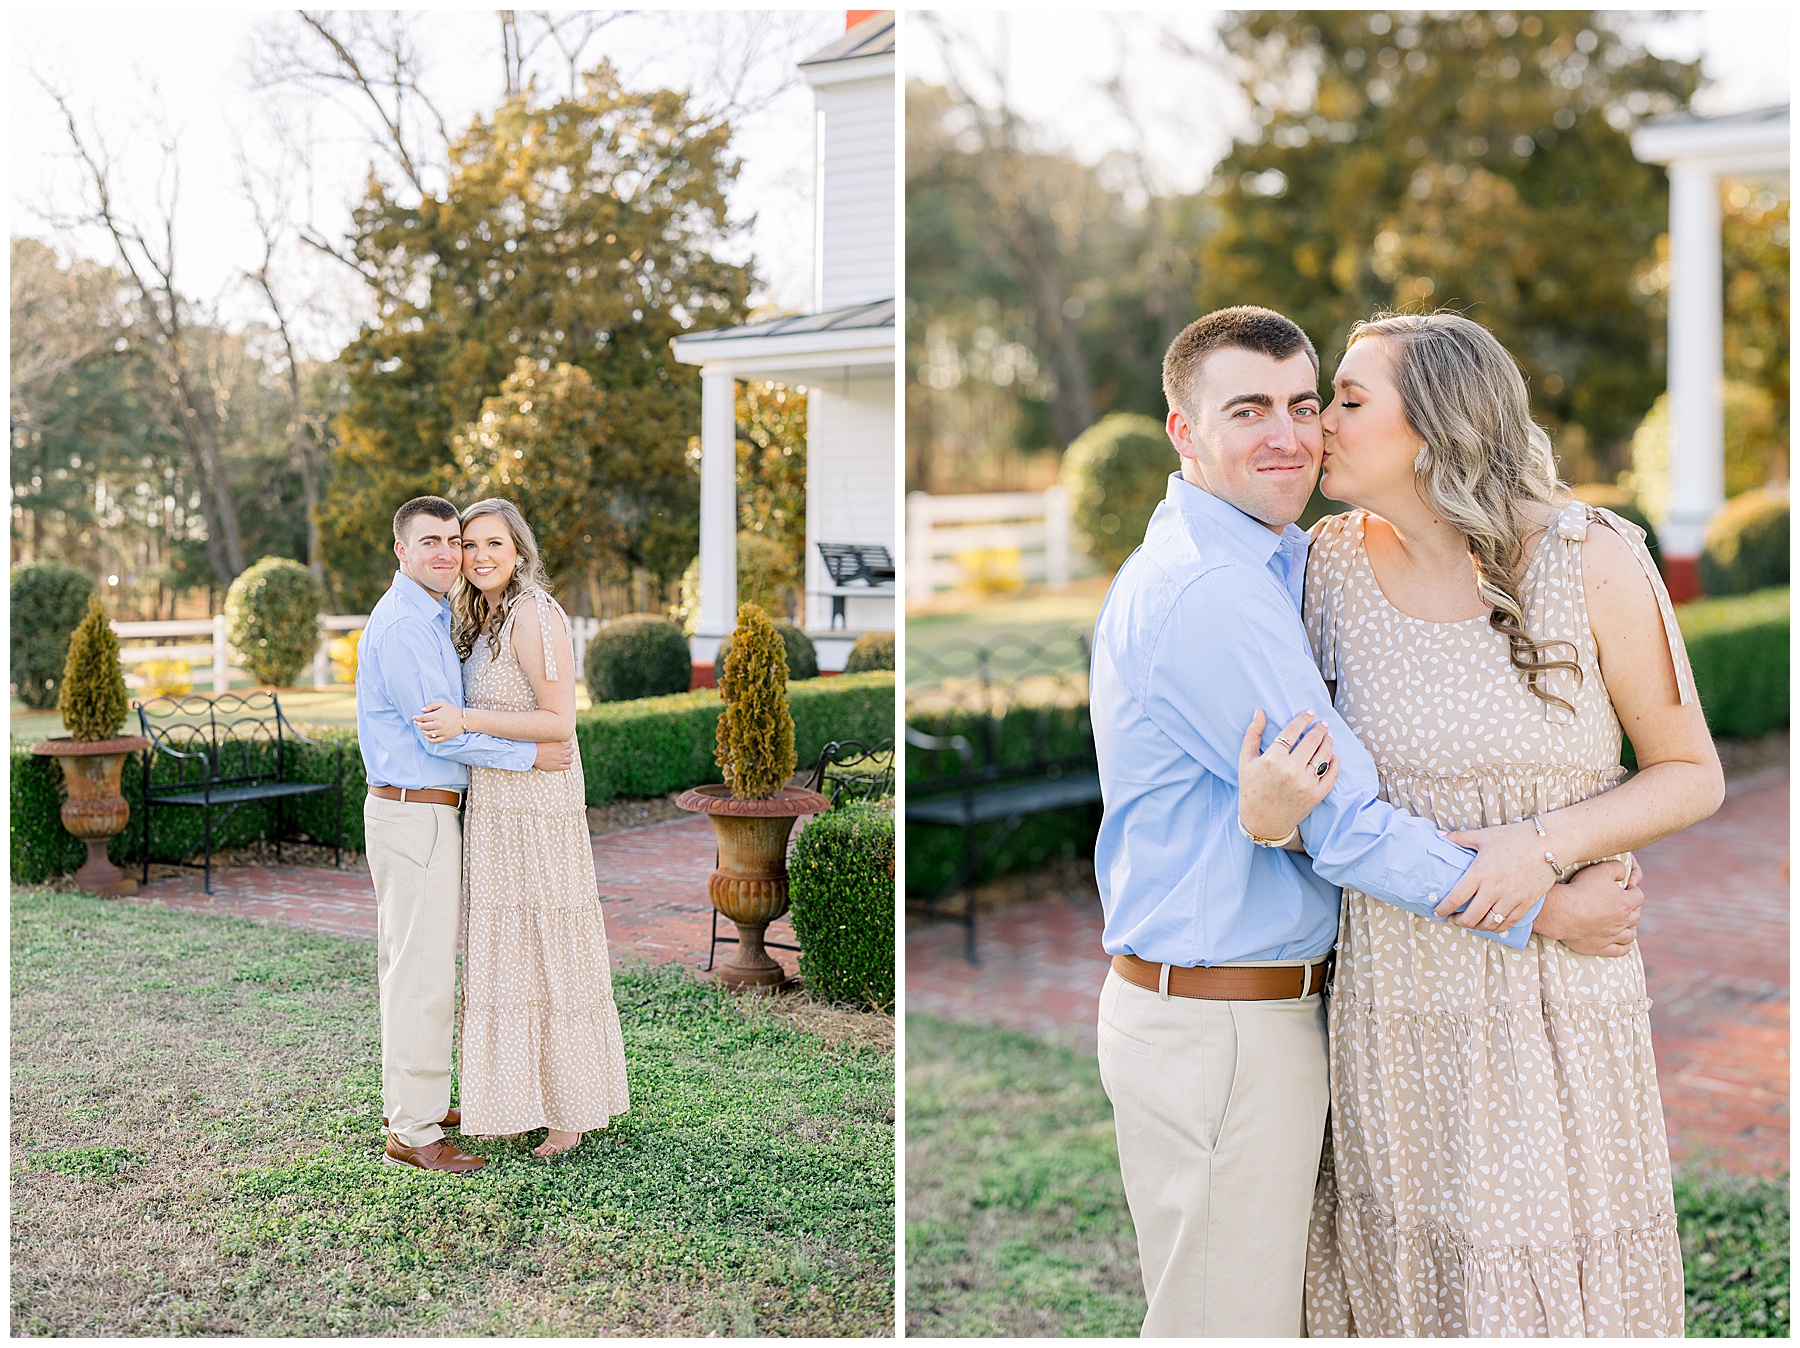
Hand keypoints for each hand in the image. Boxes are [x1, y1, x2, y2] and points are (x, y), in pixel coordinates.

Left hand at [413, 702, 461, 742]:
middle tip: (417, 722)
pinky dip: (429, 739)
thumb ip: (431, 706)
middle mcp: (438, 724)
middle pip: (423, 726)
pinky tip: (427, 735)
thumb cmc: (453, 710)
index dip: (416, 718)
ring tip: (422, 727)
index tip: (414, 717)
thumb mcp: (443, 704)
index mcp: (437, 716)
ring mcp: (442, 732)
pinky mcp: (445, 737)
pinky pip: (434, 740)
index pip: (422, 718)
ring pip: (427, 733)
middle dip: (418, 724)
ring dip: (423, 730)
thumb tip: (422, 710)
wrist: (465, 719)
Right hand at [533, 739, 574, 772]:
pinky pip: (567, 767)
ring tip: (567, 758)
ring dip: (569, 758)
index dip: (568, 744)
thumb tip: (555, 734)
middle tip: (566, 751)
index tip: (566, 745)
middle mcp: (563, 752)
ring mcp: (561, 760)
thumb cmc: (538, 745)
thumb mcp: (547, 739)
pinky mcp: (558, 766)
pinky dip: (568, 765)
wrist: (533, 755)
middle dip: (569, 751)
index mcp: (561, 744)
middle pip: (571, 751)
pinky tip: (566, 764)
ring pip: (571, 759)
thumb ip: (554, 738)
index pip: (570, 743)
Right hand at [1237, 709, 1338, 841]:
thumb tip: (1260, 711)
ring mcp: (1305, 784)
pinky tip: (1332, 755)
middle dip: (1319, 728)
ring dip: (1328, 742)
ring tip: (1328, 736)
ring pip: (1323, 755)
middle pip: (1312, 741)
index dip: (1302, 719)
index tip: (1309, 713)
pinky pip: (1331, 774)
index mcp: (1272, 760)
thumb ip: (1252, 734)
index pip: (1292, 731)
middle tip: (1322, 723)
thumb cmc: (1252, 788)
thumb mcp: (1245, 761)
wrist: (1262, 822)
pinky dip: (1334, 762)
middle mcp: (1290, 770)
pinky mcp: (1316, 795)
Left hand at [1433, 819, 1555, 932]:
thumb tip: (1439, 836)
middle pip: (1471, 917)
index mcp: (1480, 873)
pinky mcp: (1526, 904)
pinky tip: (1489, 925)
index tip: (1437, 911)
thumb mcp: (1484, 836)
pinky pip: (1507, 924)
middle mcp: (1494, 889)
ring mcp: (1511, 899)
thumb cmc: (1515, 837)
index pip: (1456, 898)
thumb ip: (1460, 838)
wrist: (1549, 843)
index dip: (1443, 908)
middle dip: (1458, 922)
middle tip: (1452, 919)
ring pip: (1489, 924)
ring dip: (1476, 927)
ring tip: (1469, 923)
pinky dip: (1496, 928)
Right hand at [1534, 856, 1643, 957]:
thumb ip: (1617, 868)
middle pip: (1636, 915)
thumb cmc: (1580, 889)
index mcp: (1625, 903)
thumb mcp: (1601, 870)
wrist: (1561, 912)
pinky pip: (1621, 950)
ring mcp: (1613, 936)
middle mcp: (1623, 921)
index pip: (1639, 895)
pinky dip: (1624, 946)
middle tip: (1621, 902)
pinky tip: (1621, 942)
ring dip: (1630, 927)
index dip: (1633, 889)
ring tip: (1624, 922)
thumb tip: (1623, 873)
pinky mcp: (1602, 947)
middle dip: (1632, 907)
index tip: (1626, 886)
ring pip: (1631, 934)